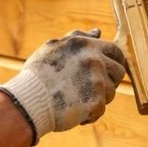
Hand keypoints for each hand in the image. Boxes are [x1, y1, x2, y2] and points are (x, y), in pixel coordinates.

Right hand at [0, 29, 127, 144]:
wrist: (28, 100)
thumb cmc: (38, 74)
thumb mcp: (55, 47)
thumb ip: (79, 37)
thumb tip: (98, 32)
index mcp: (86, 45)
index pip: (115, 51)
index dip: (115, 61)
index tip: (108, 70)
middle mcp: (94, 60)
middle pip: (119, 72)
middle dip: (109, 81)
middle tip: (90, 88)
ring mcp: (97, 81)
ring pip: (110, 93)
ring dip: (97, 98)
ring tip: (76, 100)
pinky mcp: (96, 102)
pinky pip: (100, 110)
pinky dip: (88, 114)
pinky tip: (73, 112)